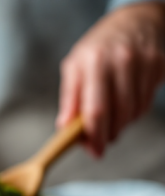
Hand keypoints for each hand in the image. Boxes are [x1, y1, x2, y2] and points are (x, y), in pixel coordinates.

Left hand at [57, 2, 164, 156]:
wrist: (134, 20)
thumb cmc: (98, 49)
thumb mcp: (74, 67)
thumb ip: (69, 99)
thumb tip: (64, 129)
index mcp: (92, 62)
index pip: (95, 110)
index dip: (94, 137)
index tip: (93, 151)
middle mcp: (120, 61)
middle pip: (117, 115)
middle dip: (108, 135)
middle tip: (102, 141)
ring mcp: (143, 62)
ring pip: (134, 112)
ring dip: (121, 124)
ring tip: (112, 117)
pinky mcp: (159, 65)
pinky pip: (146, 103)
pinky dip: (134, 112)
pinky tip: (126, 102)